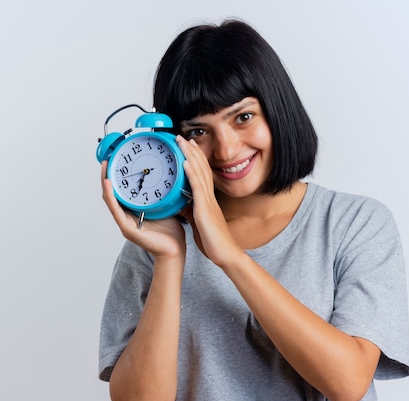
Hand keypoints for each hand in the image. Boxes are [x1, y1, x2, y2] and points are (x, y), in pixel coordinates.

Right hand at [101, 161, 185, 258]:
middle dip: (107, 174)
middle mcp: (126, 215)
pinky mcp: (126, 228)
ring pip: (110, 198)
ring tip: (105, 166)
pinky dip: (111, 196)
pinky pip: (115, 209)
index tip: (117, 158)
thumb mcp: (166, 206)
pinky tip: (109, 184)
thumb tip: (170, 172)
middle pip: (112, 192)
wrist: (174, 251)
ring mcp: (124, 222)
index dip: (117, 175)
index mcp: (134, 210)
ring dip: (105, 182)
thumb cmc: (172, 232)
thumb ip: (163, 193)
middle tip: (108, 158)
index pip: (121, 190)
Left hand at [176, 136, 239, 266]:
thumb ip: (193, 211)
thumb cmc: (214, 242)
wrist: (226, 254)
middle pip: (201, 169)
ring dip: (191, 156)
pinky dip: (192, 174)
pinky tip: (186, 163)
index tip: (189, 146)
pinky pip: (198, 188)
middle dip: (192, 151)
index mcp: (209, 200)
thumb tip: (182, 205)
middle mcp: (209, 197)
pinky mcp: (205, 210)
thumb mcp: (200, 222)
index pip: (202, 174)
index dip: (196, 158)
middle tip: (184, 137)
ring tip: (183, 142)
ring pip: (199, 174)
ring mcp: (208, 202)